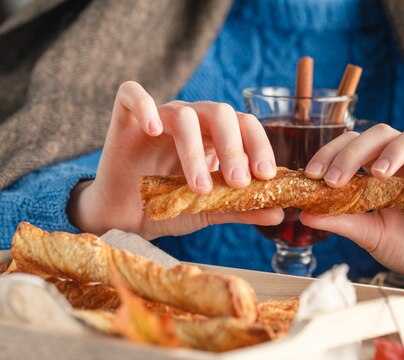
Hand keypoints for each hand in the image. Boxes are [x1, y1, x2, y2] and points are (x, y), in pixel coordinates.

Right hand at [67, 81, 283, 238]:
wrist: (125, 219)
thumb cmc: (168, 207)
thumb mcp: (209, 211)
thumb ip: (241, 208)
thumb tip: (279, 214)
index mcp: (215, 136)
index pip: (245, 125)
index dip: (259, 146)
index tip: (266, 176)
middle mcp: (191, 121)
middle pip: (220, 113)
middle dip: (234, 148)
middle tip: (238, 183)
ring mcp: (158, 117)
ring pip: (183, 115)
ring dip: (194, 150)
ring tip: (200, 188)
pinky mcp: (124, 119)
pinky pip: (132, 95)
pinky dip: (143, 106)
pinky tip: (152, 130)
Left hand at [301, 123, 403, 297]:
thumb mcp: (368, 234)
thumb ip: (342, 220)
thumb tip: (304, 213)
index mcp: (382, 166)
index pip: (355, 142)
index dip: (332, 151)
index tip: (312, 174)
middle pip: (383, 132)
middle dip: (354, 151)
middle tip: (335, 180)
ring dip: (396, 149)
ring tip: (377, 174)